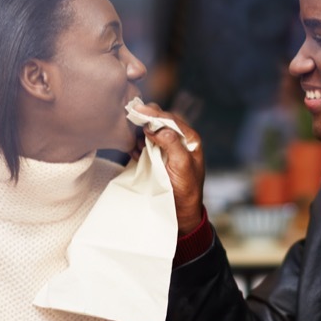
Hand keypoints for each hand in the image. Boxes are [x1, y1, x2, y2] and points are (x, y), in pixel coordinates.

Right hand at [135, 104, 205, 234]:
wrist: (181, 211)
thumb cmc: (187, 188)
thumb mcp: (182, 165)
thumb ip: (172, 144)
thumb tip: (156, 127)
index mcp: (189, 138)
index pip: (170, 119)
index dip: (154, 113)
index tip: (138, 110)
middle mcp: (178, 140)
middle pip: (159, 122)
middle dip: (145, 120)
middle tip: (131, 118)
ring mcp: (166, 148)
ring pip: (150, 133)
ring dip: (140, 134)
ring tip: (135, 141)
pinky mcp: (156, 158)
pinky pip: (144, 146)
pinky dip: (137, 146)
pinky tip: (134, 151)